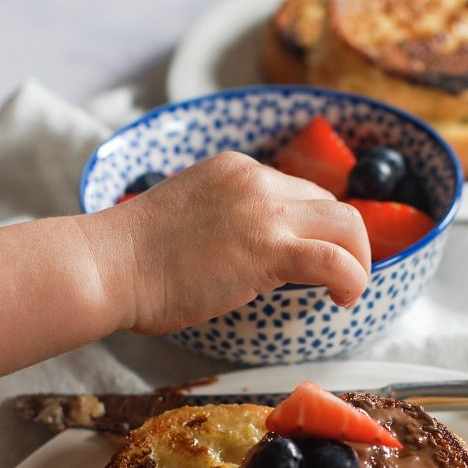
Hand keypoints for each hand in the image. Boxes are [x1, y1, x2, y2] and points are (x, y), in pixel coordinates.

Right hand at [84, 152, 370, 335]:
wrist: (109, 265)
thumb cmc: (131, 256)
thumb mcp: (187, 218)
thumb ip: (224, 224)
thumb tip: (244, 257)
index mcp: (235, 169)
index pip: (296, 191)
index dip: (310, 227)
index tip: (310, 255)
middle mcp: (257, 179)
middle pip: (329, 204)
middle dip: (342, 241)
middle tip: (336, 275)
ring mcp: (265, 211)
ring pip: (347, 224)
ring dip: (358, 259)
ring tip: (347, 289)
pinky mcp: (269, 249)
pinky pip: (336, 260)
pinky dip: (354, 278)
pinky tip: (344, 299)